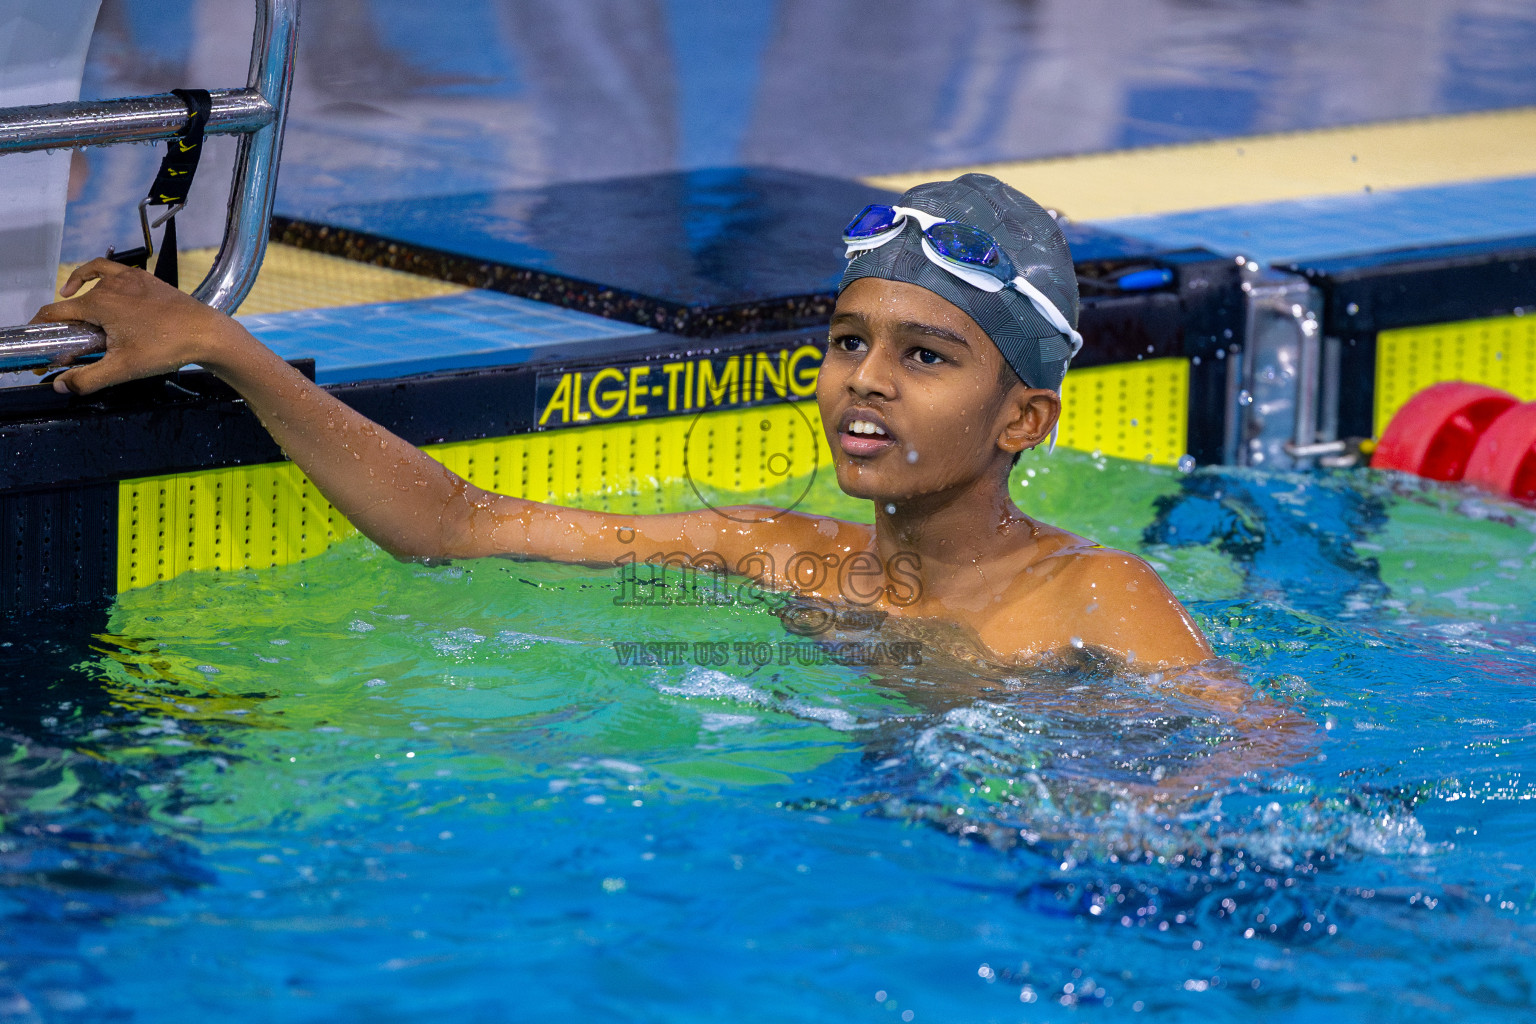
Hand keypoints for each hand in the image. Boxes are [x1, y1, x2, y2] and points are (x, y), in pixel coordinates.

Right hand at [31, 258, 243, 395]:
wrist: (206, 333)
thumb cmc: (166, 349)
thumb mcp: (122, 369)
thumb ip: (88, 378)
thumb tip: (60, 385)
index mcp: (98, 304)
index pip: (55, 313)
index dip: (42, 330)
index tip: (41, 346)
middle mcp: (109, 285)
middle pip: (74, 301)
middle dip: (65, 321)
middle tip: (67, 342)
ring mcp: (129, 278)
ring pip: (91, 280)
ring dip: (77, 290)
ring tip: (70, 301)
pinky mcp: (145, 278)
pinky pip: (113, 270)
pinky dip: (99, 274)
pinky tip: (101, 286)